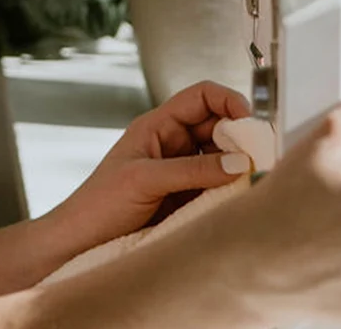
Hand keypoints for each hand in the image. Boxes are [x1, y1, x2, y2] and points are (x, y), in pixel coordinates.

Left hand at [42, 80, 253, 257]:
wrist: (80, 244)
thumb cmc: (98, 204)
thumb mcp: (143, 179)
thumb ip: (191, 170)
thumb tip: (239, 162)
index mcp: (158, 126)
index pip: (202, 97)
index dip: (229, 101)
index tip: (250, 122)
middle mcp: (173, 144)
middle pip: (220, 127)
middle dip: (242, 138)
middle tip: (260, 157)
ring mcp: (183, 172)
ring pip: (224, 159)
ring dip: (240, 167)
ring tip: (254, 180)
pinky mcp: (190, 200)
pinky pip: (220, 187)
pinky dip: (234, 191)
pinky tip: (241, 199)